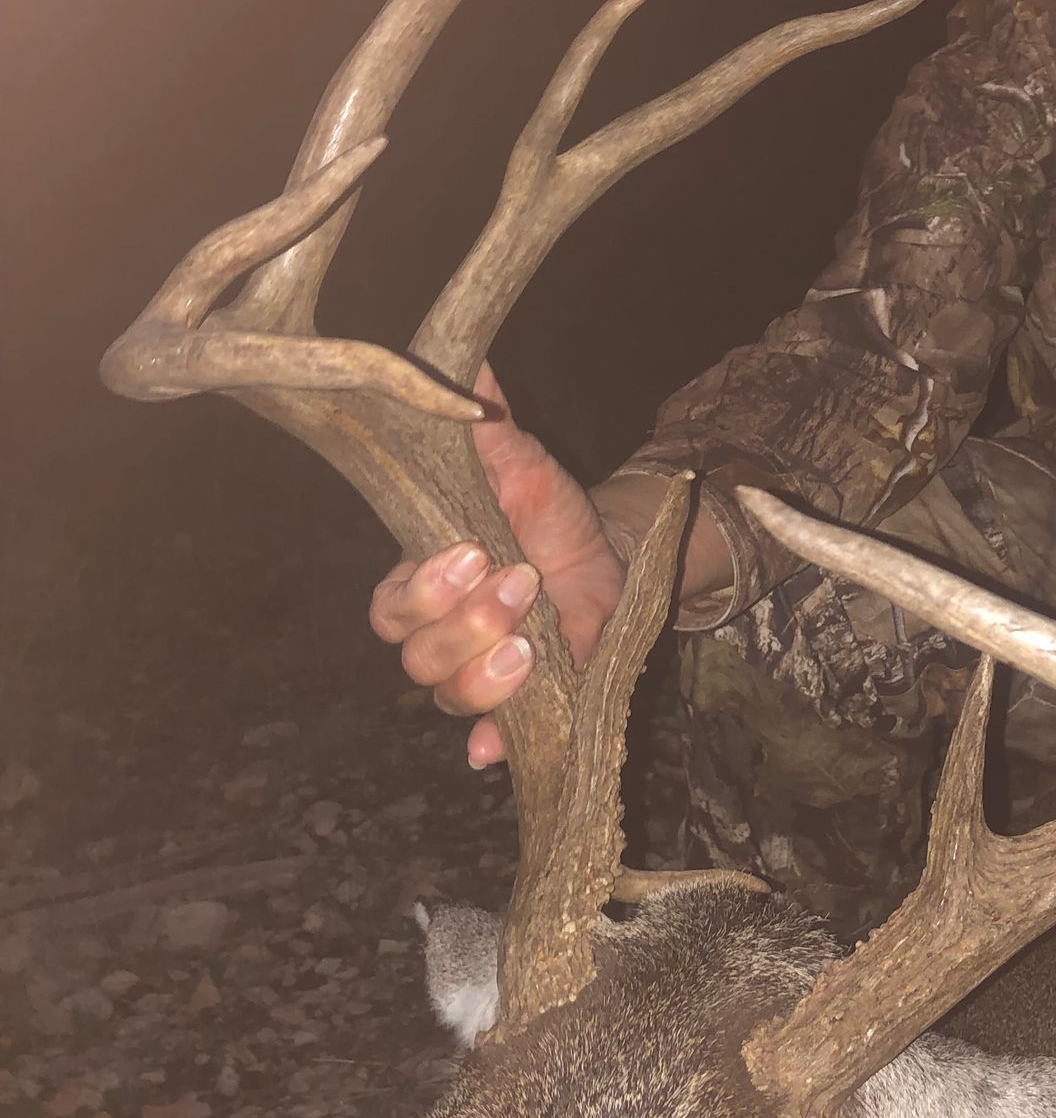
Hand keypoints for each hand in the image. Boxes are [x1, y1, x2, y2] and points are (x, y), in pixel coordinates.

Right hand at [368, 368, 629, 768]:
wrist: (603, 556)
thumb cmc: (545, 511)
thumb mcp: (523, 467)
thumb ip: (489, 431)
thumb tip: (473, 368)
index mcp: (422, 580)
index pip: (391, 605)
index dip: (425, 589)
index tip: (473, 552)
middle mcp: (437, 634)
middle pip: (416, 656)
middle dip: (464, 625)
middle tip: (517, 585)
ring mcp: (474, 672)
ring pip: (449, 696)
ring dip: (484, 676)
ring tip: (530, 643)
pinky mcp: (516, 703)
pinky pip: (488, 738)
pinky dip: (490, 745)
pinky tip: (496, 749)